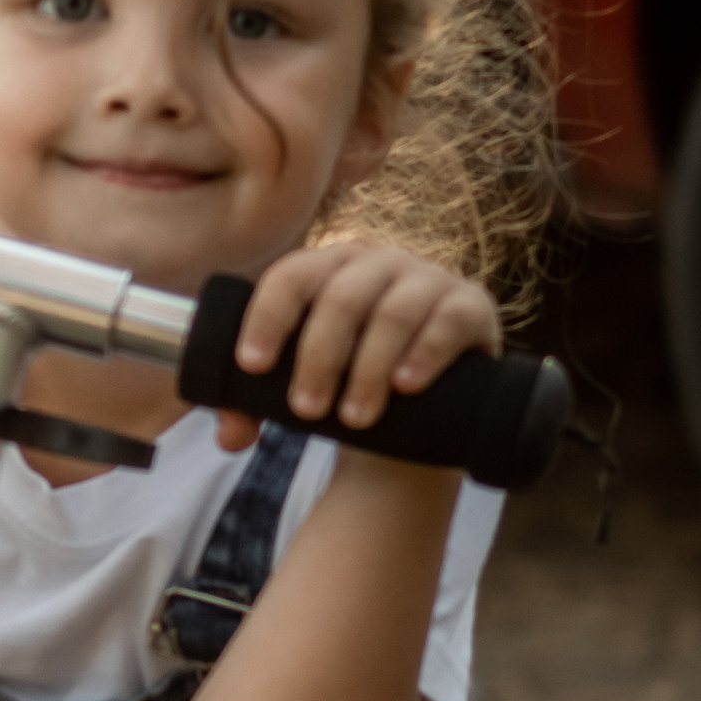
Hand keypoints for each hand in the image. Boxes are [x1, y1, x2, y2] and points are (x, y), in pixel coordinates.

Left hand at [216, 236, 498, 452]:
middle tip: (305, 412)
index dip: (268, 317)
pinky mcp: (471, 306)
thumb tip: (229, 436)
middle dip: (319, 358)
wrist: (420, 406)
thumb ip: (253, 406)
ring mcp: (428, 279)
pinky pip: (449, 321)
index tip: (252, 366)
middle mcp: (378, 263)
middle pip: (340, 298)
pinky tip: (406, 385)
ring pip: (393, 313)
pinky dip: (425, 353)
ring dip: (369, 369)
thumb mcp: (298, 388)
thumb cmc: (345, 384)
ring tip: (355, 420)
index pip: (291, 277)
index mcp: (328, 268)